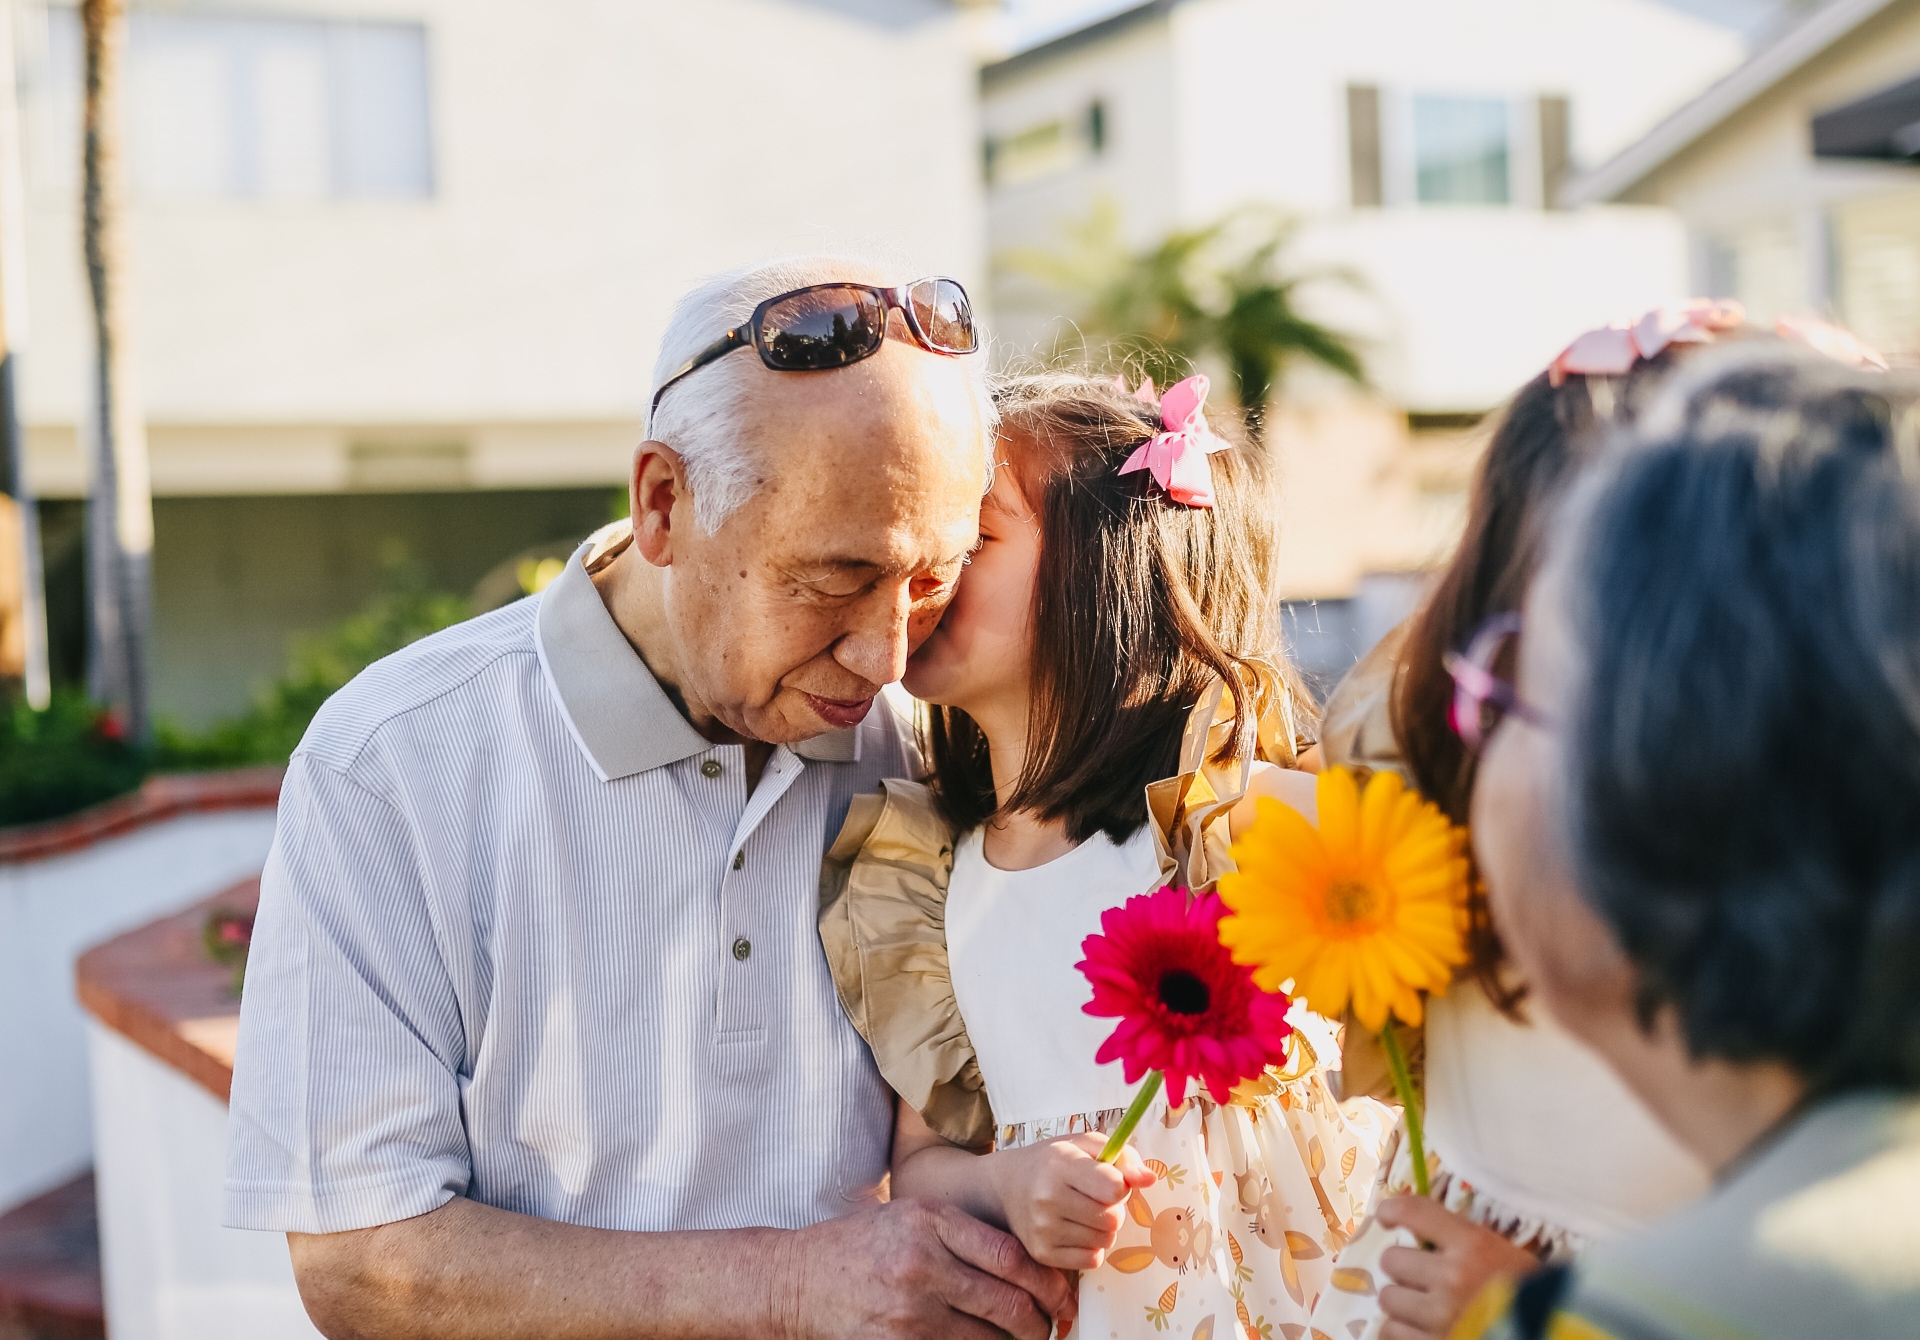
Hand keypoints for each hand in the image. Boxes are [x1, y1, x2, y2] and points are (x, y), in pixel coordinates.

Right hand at [776, 1198, 1075, 1339]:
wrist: (797, 1280)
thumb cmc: (861, 1245)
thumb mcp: (911, 1217)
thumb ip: (964, 1234)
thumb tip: (1027, 1266)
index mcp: (930, 1222)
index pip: (1011, 1256)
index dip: (1047, 1283)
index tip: (1061, 1296)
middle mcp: (921, 1265)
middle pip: (1008, 1304)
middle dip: (1040, 1323)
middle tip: (1048, 1326)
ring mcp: (907, 1312)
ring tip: (1017, 1339)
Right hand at [992, 1133, 1157, 1271]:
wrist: (1006, 1187)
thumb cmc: (1053, 1161)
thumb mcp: (1086, 1145)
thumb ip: (1123, 1157)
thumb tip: (1150, 1179)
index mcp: (1060, 1164)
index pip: (1114, 1188)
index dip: (1120, 1185)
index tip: (1109, 1179)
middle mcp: (1048, 1198)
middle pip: (1114, 1219)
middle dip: (1113, 1208)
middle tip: (1095, 1197)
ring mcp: (1043, 1230)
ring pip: (1105, 1241)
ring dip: (1103, 1228)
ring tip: (1084, 1212)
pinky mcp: (1043, 1254)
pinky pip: (1092, 1260)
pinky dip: (1091, 1247)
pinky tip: (1075, 1229)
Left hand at [1375, 1195, 1540, 1339]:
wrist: (1558, 1332)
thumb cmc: (1531, 1295)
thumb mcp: (1503, 1256)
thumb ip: (1462, 1244)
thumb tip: (1418, 1234)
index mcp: (1474, 1245)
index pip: (1413, 1211)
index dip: (1391, 1210)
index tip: (1387, 1217)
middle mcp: (1453, 1277)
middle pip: (1391, 1260)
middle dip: (1404, 1270)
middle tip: (1423, 1279)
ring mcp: (1441, 1317)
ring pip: (1388, 1299)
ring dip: (1403, 1305)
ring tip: (1425, 1310)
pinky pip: (1391, 1333)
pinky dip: (1403, 1333)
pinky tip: (1422, 1331)